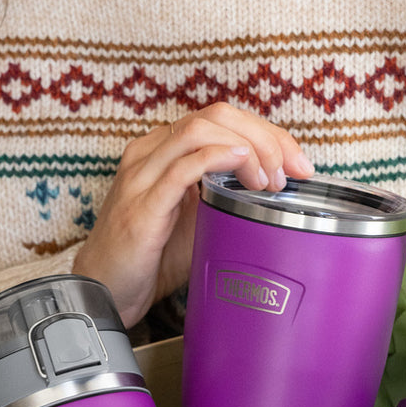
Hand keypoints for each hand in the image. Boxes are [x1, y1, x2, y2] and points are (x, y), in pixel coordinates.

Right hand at [72, 103, 313, 327]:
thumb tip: (279, 191)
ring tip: (269, 180)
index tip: (299, 162)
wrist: (106, 291)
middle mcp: (150, 152)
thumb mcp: (199, 218)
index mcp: (164, 149)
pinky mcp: (143, 203)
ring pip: (200, 131)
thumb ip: (228, 195)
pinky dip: (219, 159)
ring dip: (248, 148)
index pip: (222, 118)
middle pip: (215, 115)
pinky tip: (244, 168)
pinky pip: (183, 166)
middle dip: (265, 136)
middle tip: (294, 170)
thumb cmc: (151, 256)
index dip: (268, 132)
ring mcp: (142, 174)